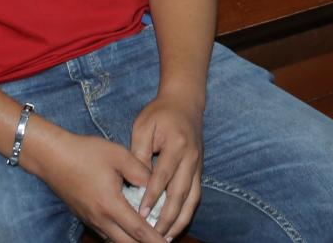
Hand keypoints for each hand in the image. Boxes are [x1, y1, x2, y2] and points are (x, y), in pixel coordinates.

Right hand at [23, 126, 163, 242]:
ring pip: (115, 241)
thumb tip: (155, 184)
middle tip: (162, 242)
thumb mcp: (118, 155)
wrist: (52, 156)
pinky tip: (128, 229)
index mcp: (110, 204)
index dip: (155, 239)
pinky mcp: (85, 217)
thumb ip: (140, 171)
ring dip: (132, 241)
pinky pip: (106, 234)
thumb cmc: (85, 152)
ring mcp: (90, 220)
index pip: (138, 230)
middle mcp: (100, 218)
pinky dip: (120, 236)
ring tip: (148, 237)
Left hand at [128, 96, 204, 240]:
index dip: (152, 196)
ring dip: (179, 221)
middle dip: (167, 217)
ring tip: (165, 237)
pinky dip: (186, 213)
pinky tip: (175, 226)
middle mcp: (191, 157)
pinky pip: (195, 196)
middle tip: (154, 235)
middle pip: (180, 193)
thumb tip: (133, 180)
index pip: (163, 176)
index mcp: (176, 144)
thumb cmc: (160, 113)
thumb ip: (139, 152)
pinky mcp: (199, 171)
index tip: (141, 215)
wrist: (185, 102)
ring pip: (191, 199)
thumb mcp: (144, 126)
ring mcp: (197, 165)